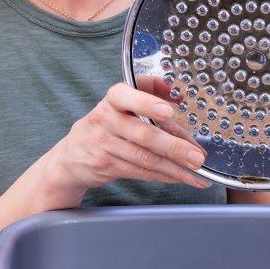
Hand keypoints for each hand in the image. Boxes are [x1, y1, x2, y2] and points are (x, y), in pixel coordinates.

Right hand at [46, 81, 209, 200]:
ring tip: (197, 171)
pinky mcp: (107, 166)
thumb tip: (179, 91)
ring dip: (175, 167)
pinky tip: (180, 177)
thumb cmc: (106, 124)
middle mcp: (105, 119)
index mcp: (113, 99)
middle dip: (174, 147)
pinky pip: (141, 172)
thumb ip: (148, 91)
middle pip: (143, 134)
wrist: (72, 156)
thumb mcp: (121, 102)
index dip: (147, 103)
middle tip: (197, 156)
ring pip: (145, 158)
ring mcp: (104, 145)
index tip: (168, 111)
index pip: (126, 96)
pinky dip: (164, 176)